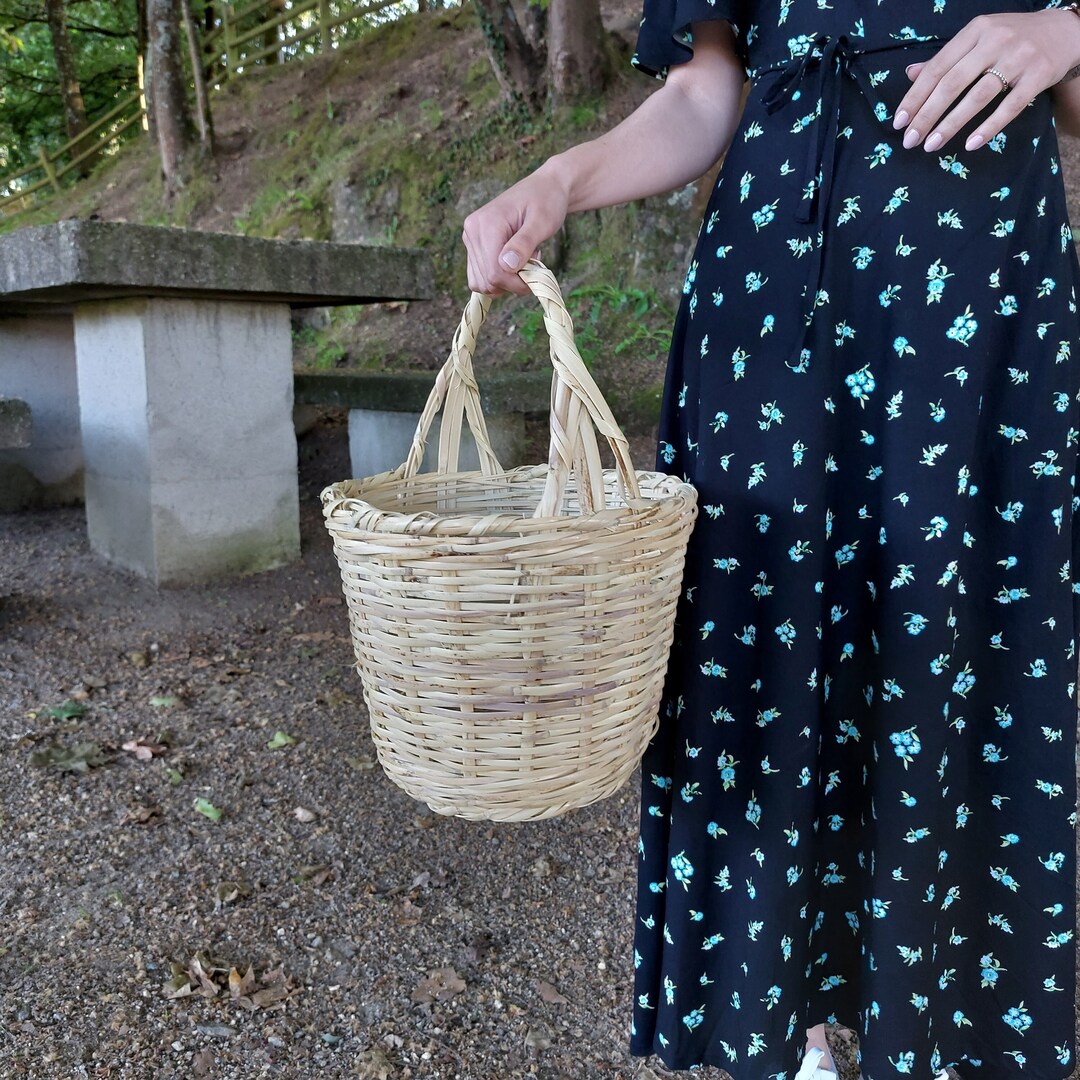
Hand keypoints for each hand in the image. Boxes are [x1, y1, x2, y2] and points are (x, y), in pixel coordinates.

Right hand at [461, 164, 570, 295]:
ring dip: (506, 281)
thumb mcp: (542, 221)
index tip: (537, 274)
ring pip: (482, 283)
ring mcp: (470, 240)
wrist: (544, 189)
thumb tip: (507, 265)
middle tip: (532, 261)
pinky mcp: (474, 247)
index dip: (517, 283)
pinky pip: (480, 278)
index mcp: (485, 224)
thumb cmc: (546, 201)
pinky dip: (499, 279)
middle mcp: (472, 232)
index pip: (494, 273)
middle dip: (513, 281)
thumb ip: (524, 243)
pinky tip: (514, 263)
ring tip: (524, 259)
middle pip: (487, 281)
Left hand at [894, 8, 1079, 152]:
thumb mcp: (978, 39)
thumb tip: (910, 74)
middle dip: (927, 115)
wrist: (1064, 31)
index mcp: (975, 31)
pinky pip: (1010, 107)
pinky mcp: (1038, 75)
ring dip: (950, 124)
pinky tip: (969, 144)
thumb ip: (946, 58)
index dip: (915, 97)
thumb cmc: (1012, 39)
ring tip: (931, 145)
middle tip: (910, 140)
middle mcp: (995, 40)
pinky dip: (988, 127)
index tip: (899, 122)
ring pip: (977, 96)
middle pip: (952, 83)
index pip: (937, 67)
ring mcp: (1019, 57)